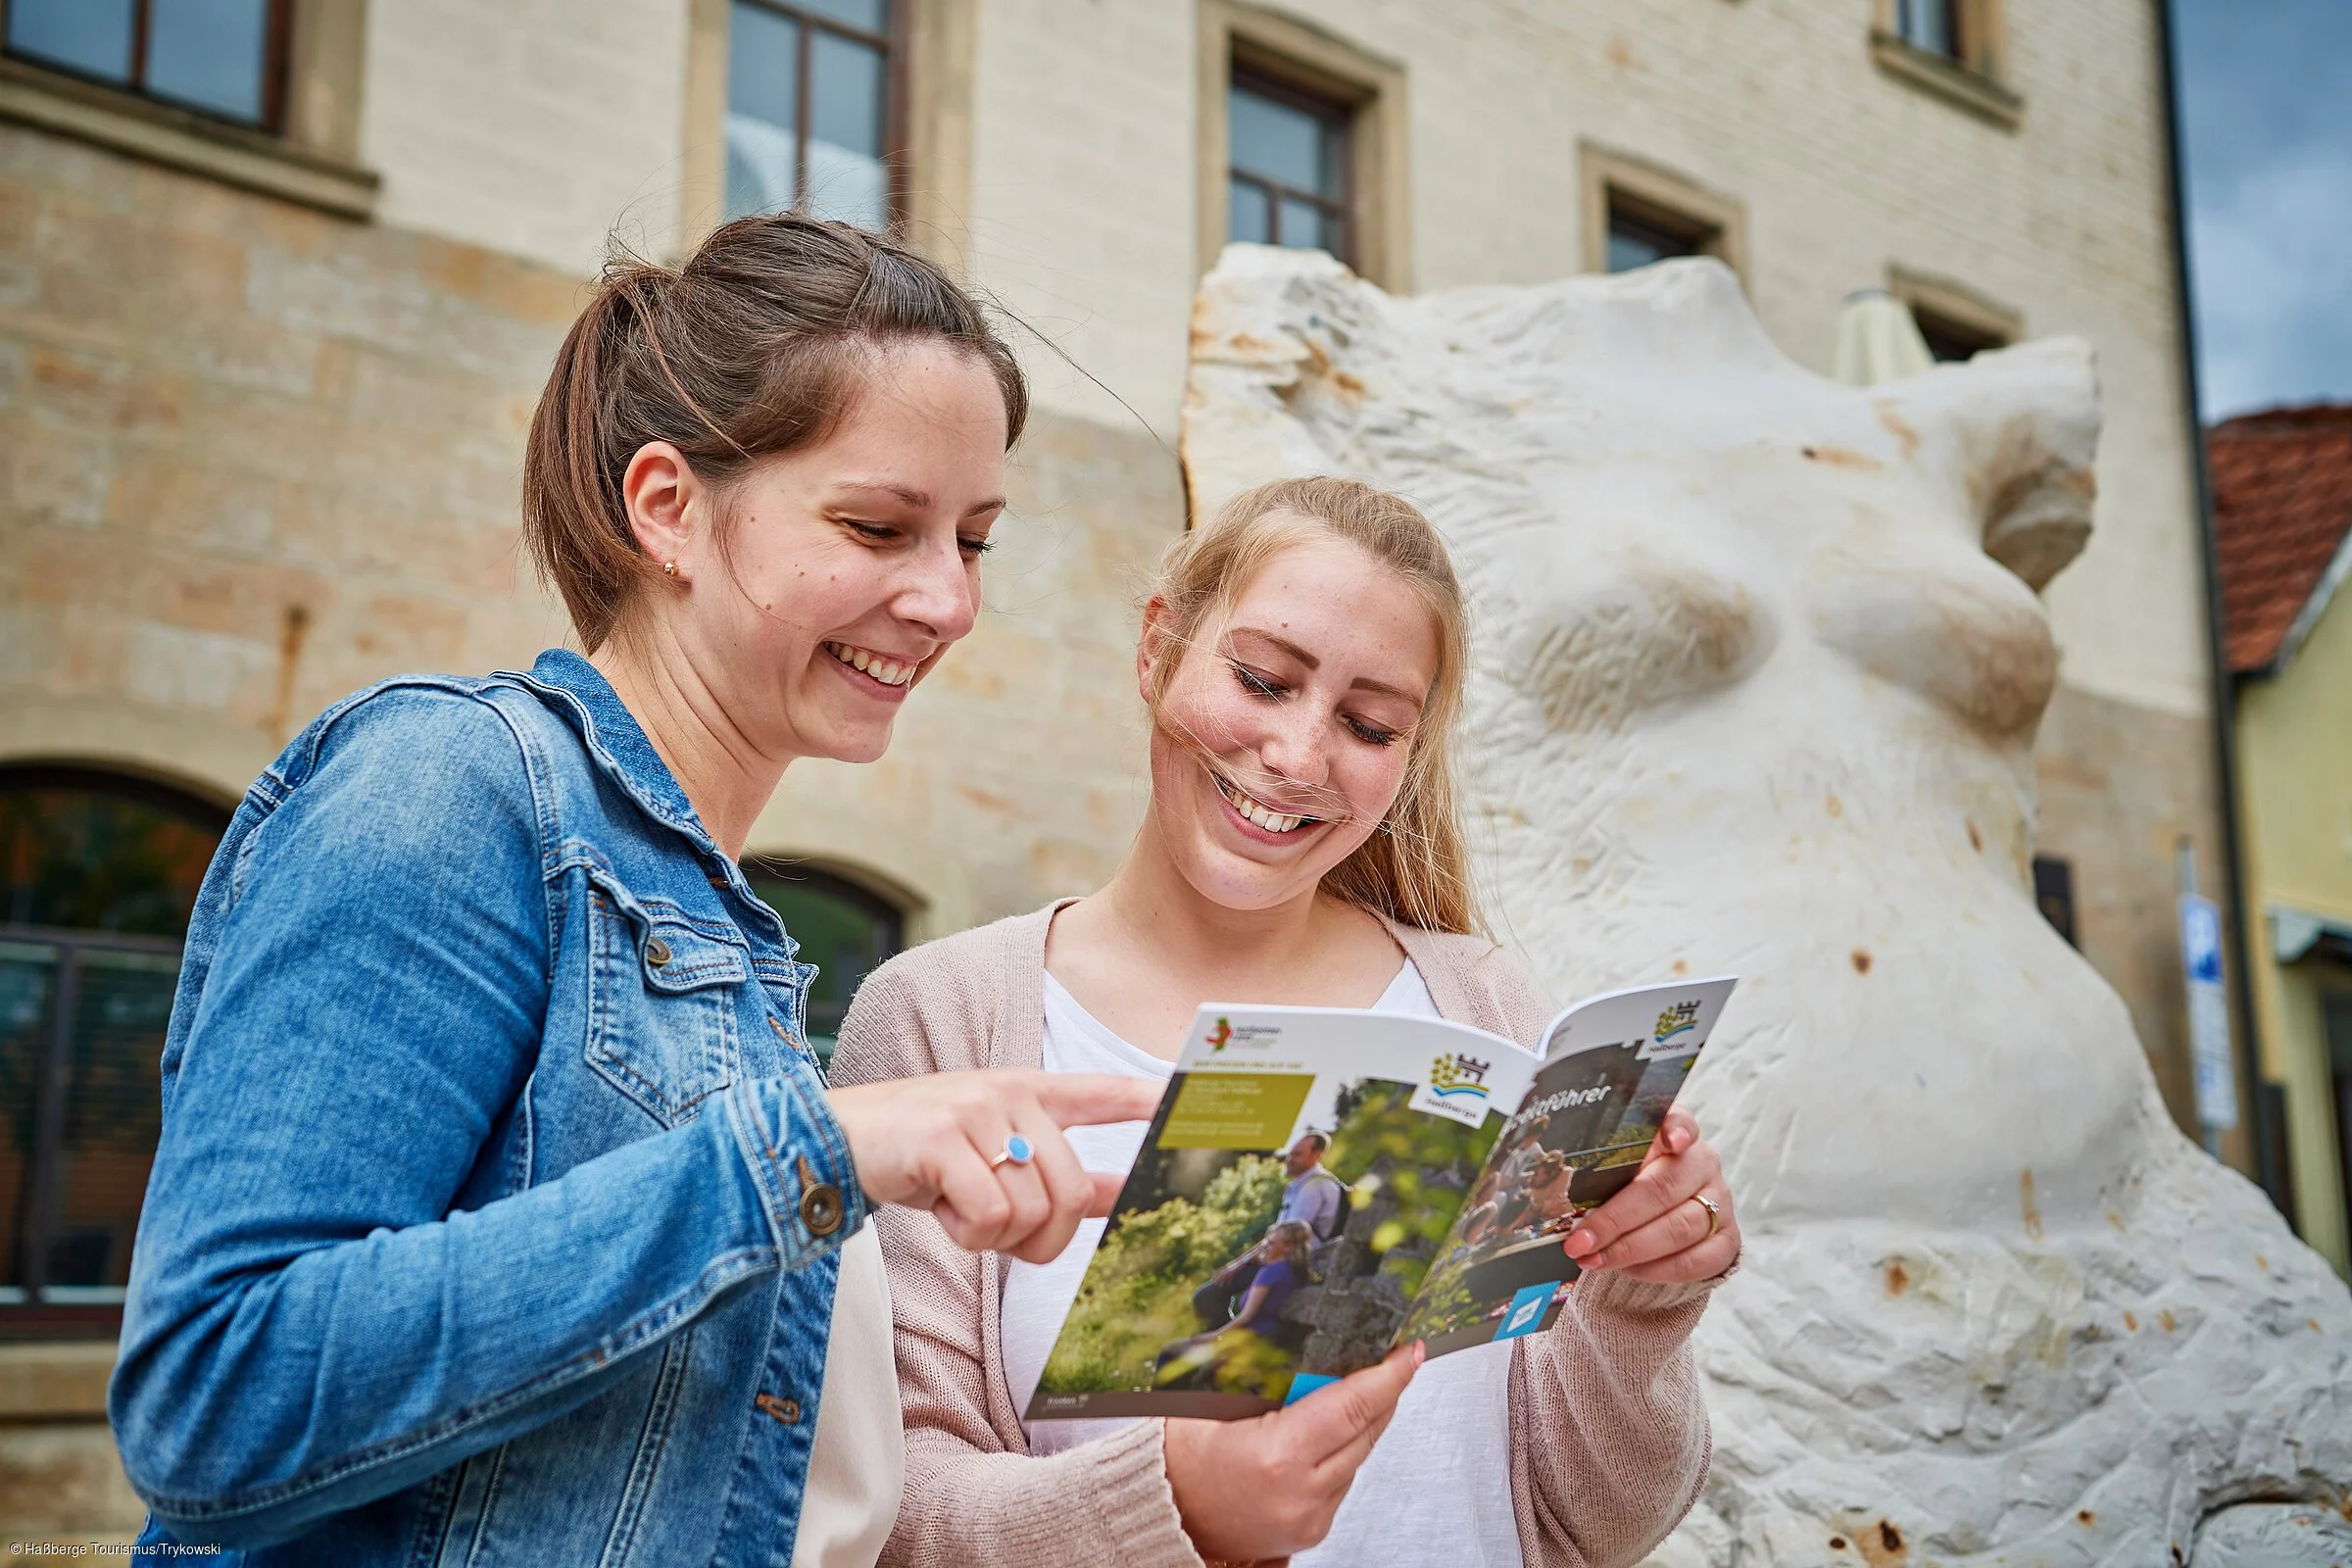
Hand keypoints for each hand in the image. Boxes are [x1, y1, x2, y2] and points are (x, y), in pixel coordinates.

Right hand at [826, 1071, 1160, 1263]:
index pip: (1100, 1091)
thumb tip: (1118, 1192)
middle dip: (1043, 1236)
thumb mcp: (990, 1156)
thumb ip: (1054, 1174)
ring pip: (1029, 1210)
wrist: (833, 1139)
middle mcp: (1008, 1093)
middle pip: (1070, 1190)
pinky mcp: (942, 1137)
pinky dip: (966, 1235)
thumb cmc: (920, 1156)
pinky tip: (939, 1209)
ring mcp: (975, 1111)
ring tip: (959, 1210)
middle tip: (999, 1234)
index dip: (1148, 1100)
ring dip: (994, 1237)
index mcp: (1026, 1092)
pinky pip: (989, 1216)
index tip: (1188, 1100)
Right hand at [1163, 1343, 1421, 1561]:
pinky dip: (1343, 1453)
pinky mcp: (1313, 1530)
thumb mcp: (1218, 1401)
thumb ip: (1269, 1377)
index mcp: (1278, 1455)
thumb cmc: (1182, 1457)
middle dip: (1384, 1392)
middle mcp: (1301, 1492)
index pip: (1353, 1406)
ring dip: (1363, 1422)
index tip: (1408, 1352)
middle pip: (1366, 1430)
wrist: (1166, 1514)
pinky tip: (1328, 1433)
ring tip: (1356, 1390)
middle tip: (1394, 1358)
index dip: (1388, 1376)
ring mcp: (1311, 1517)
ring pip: (1360, 1456)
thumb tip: (1317, 1344)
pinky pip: (1344, 1480)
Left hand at [1560, 1107, 1739, 1282]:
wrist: (1662, 1219)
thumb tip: (1551, 1188)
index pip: (1681, 1121)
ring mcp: (1720, 1201)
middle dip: (1615, 1220)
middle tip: (1578, 1241)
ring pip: (1680, 1228)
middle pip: (1662, 1189)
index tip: (1672, 1139)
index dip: (1677, 1128)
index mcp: (1673, 1134)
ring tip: (1594, 1260)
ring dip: (1631, 1249)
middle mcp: (1703, 1163)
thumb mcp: (1613, 1167)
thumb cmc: (1627, 1185)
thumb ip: (1598, 1168)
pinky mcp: (1727, 1239)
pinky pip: (1698, 1261)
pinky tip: (1629, 1271)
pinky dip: (1659, 1270)